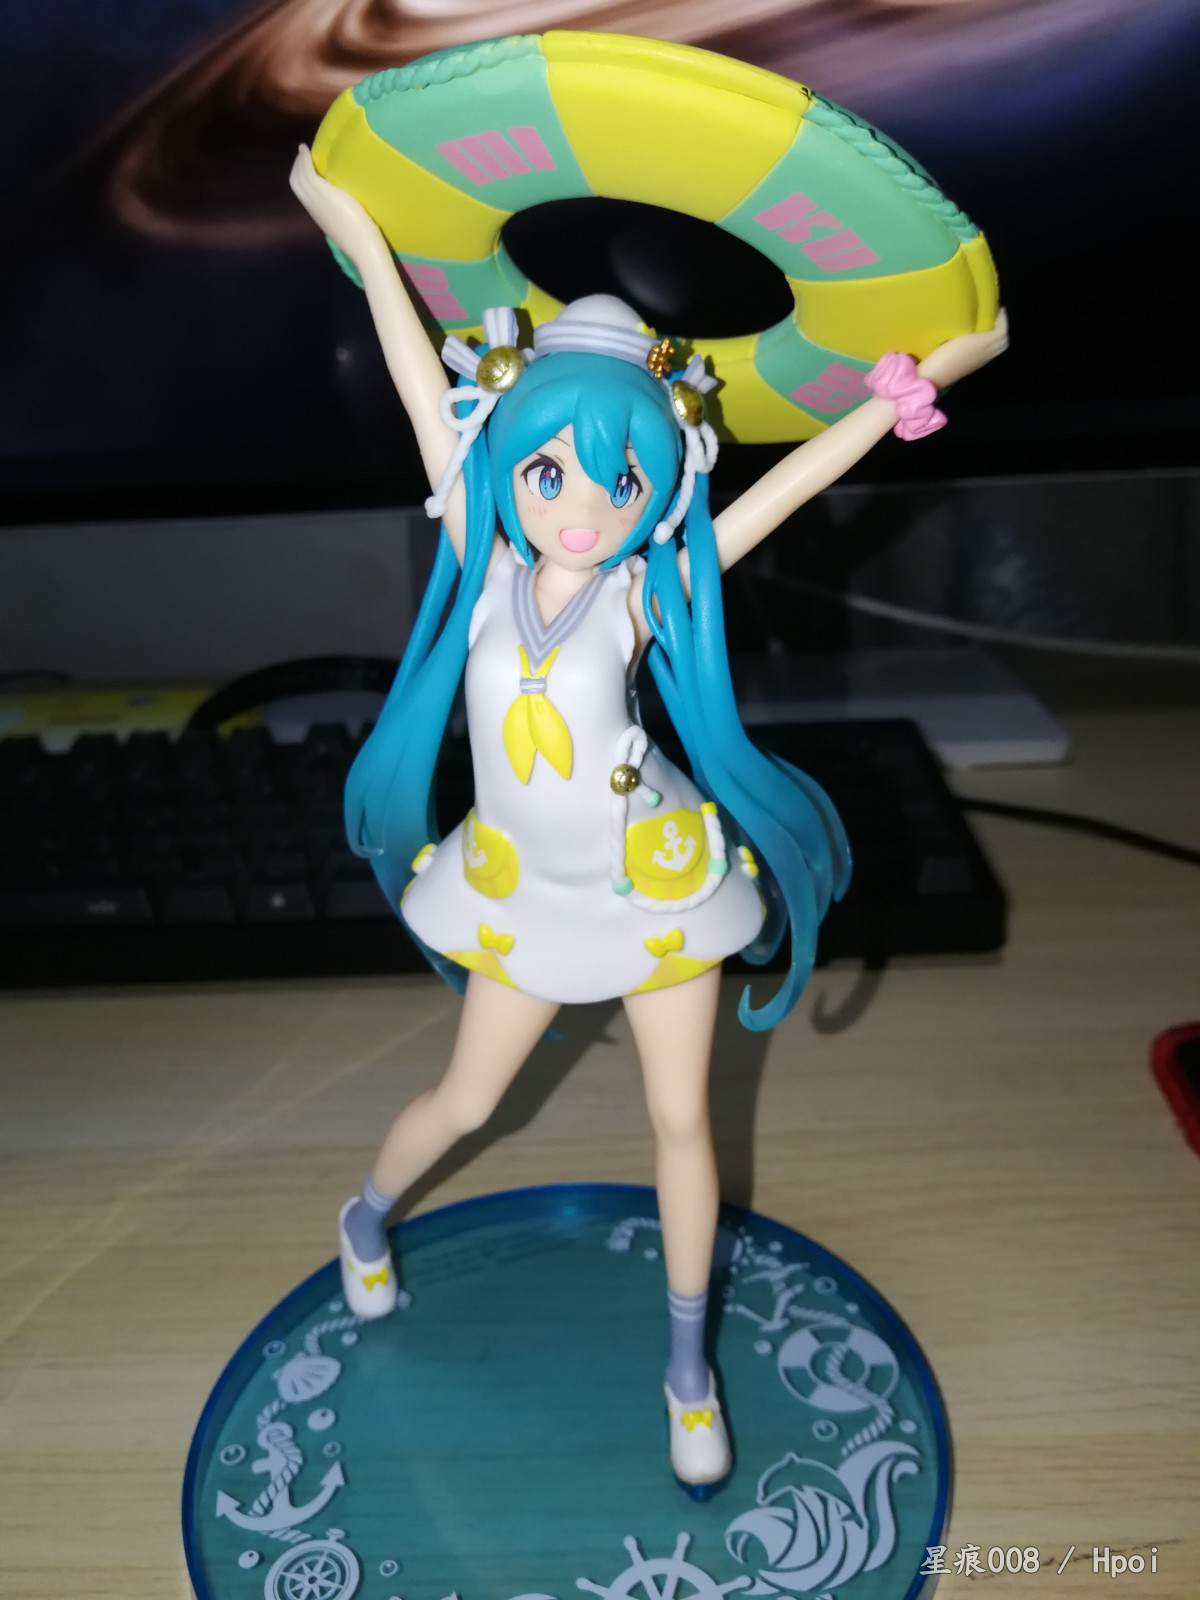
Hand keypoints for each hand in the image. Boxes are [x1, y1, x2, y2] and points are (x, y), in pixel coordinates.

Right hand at [289, 144, 385, 265]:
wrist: (363, 247)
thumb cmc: (363, 240)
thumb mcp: (348, 224)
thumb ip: (344, 215)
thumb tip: (351, 207)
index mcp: (318, 215)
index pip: (303, 194)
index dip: (301, 179)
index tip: (306, 168)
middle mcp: (312, 207)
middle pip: (296, 183)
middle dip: (297, 167)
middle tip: (303, 155)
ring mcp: (315, 200)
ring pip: (299, 175)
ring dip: (300, 160)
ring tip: (304, 150)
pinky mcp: (322, 192)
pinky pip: (307, 170)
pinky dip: (304, 158)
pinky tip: (307, 149)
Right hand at [917, 308, 1008, 388]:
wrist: (930, 378)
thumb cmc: (942, 355)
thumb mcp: (956, 336)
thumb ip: (970, 324)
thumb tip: (975, 314)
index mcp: (985, 345)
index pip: (1002, 331)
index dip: (1002, 319)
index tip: (995, 307)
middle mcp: (986, 354)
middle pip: (1003, 341)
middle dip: (1002, 327)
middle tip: (992, 316)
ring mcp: (980, 362)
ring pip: (997, 349)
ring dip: (995, 336)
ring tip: (986, 326)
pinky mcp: (972, 367)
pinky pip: (989, 353)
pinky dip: (989, 344)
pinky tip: (976, 339)